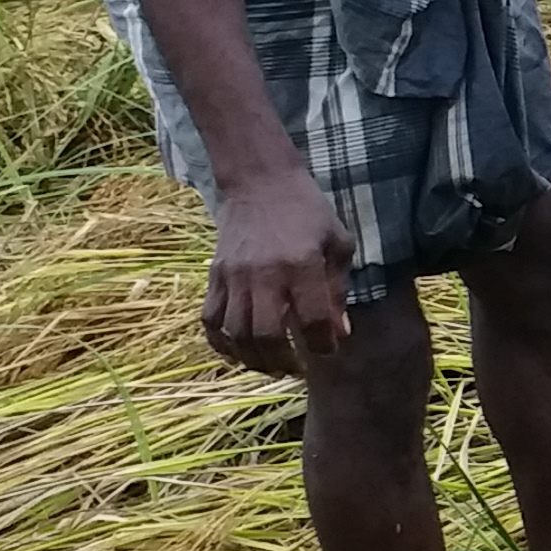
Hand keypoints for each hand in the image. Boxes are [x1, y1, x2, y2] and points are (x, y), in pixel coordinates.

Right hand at [205, 171, 352, 369]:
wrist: (260, 183)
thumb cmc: (307, 212)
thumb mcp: (337, 243)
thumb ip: (338, 288)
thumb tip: (340, 332)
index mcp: (302, 263)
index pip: (312, 318)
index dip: (323, 344)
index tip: (329, 349)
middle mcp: (265, 273)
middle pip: (267, 334)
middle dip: (284, 361)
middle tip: (296, 368)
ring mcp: (234, 276)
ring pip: (236, 333)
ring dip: (254, 359)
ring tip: (271, 365)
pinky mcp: (214, 276)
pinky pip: (210, 321)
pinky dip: (222, 344)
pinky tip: (238, 352)